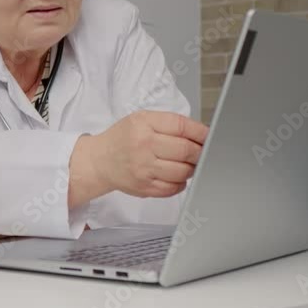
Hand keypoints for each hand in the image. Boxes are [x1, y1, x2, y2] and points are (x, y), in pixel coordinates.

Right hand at [81, 110, 207, 198]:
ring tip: (188, 163)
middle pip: (185, 150)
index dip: (200, 132)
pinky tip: (176, 175)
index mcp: (144, 124)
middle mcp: (143, 146)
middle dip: (200, 152)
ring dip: (191, 168)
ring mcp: (144, 169)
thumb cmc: (122, 138)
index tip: (208, 136)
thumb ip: (168, 123)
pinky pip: (173, 188)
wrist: (99, 161)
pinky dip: (181, 182)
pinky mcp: (144, 188)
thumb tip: (200, 134)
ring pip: (182, 171)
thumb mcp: (140, 119)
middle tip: (202, 152)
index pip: (181, 127)